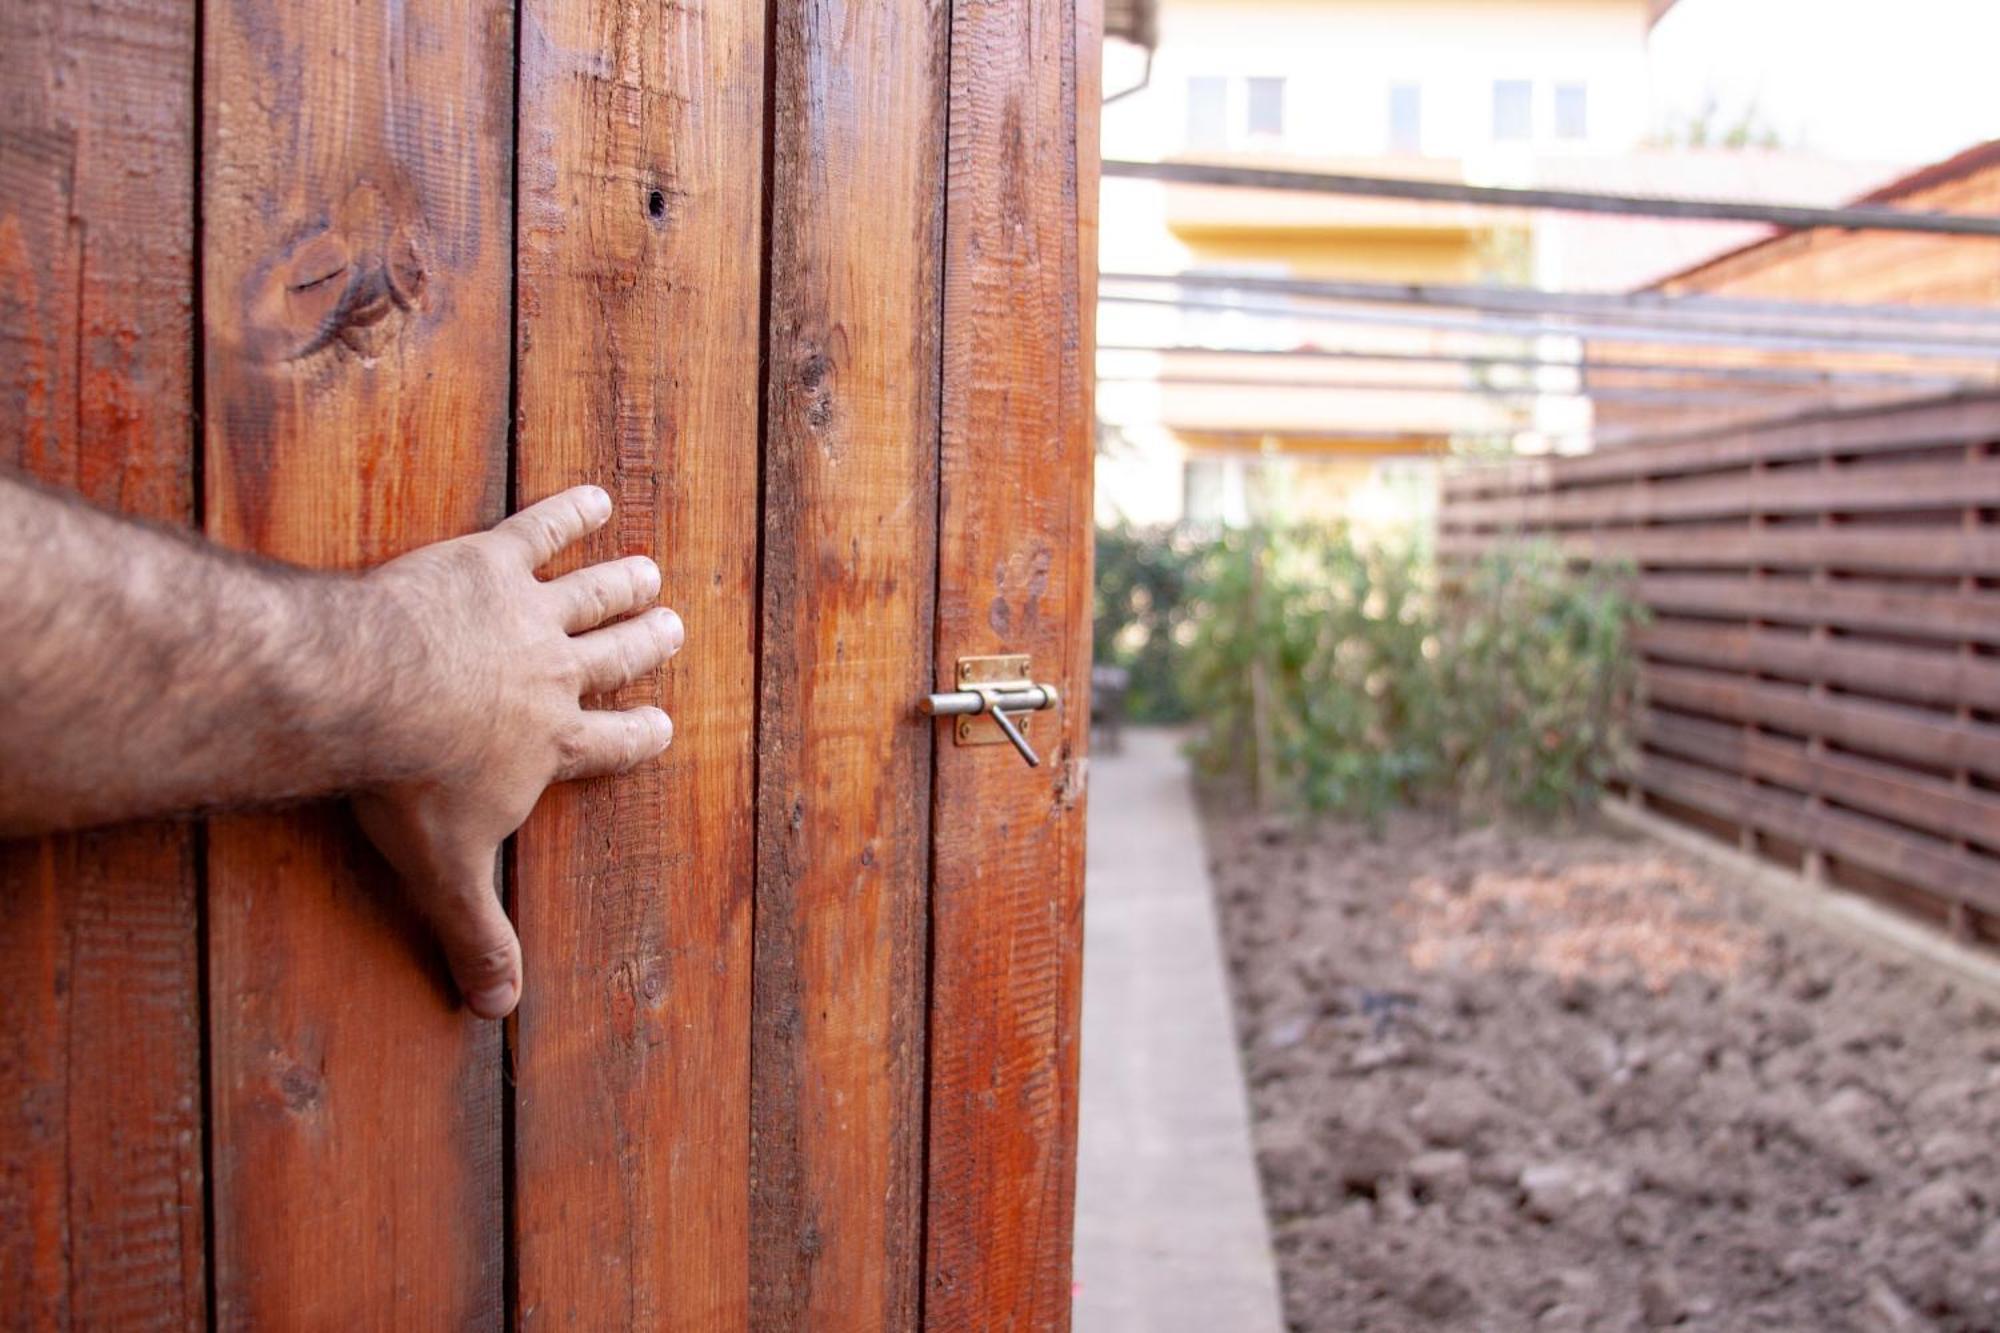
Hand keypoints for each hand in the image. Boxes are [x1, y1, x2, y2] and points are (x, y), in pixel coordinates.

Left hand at [352, 486, 680, 1018]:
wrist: (372, 693)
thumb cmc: (409, 784)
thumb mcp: (446, 872)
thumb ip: (476, 933)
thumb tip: (495, 1013)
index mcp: (554, 743)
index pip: (613, 742)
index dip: (641, 734)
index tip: (662, 724)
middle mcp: (557, 674)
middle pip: (616, 657)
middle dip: (646, 644)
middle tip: (671, 624)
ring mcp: (528, 614)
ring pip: (593, 593)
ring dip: (623, 581)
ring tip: (648, 570)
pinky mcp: (490, 562)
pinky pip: (541, 530)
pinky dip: (570, 511)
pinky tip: (593, 495)